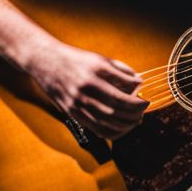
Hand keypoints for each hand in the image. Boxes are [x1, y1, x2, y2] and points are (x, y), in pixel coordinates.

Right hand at [28, 42, 147, 140]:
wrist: (46, 62)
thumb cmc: (76, 60)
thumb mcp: (99, 59)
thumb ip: (120, 70)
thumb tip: (138, 83)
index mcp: (96, 70)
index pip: (123, 88)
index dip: (137, 97)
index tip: (145, 98)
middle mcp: (87, 86)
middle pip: (116, 106)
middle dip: (134, 112)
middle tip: (143, 111)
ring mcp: (78, 101)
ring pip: (107, 120)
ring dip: (126, 124)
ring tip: (136, 121)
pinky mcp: (72, 112)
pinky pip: (95, 127)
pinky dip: (111, 132)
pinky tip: (121, 129)